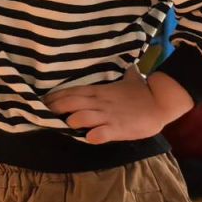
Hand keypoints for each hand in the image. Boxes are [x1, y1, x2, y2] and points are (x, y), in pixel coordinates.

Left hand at [50, 68, 188, 144]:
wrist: (161, 102)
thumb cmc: (142, 91)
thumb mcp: (126, 79)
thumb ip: (118, 74)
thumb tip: (123, 63)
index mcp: (97, 91)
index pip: (70, 92)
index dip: (53, 98)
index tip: (40, 103)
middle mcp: (99, 102)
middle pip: (69, 103)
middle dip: (53, 110)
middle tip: (41, 116)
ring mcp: (108, 115)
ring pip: (81, 117)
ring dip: (71, 122)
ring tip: (65, 126)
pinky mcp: (118, 128)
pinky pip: (101, 133)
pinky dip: (93, 136)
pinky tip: (88, 138)